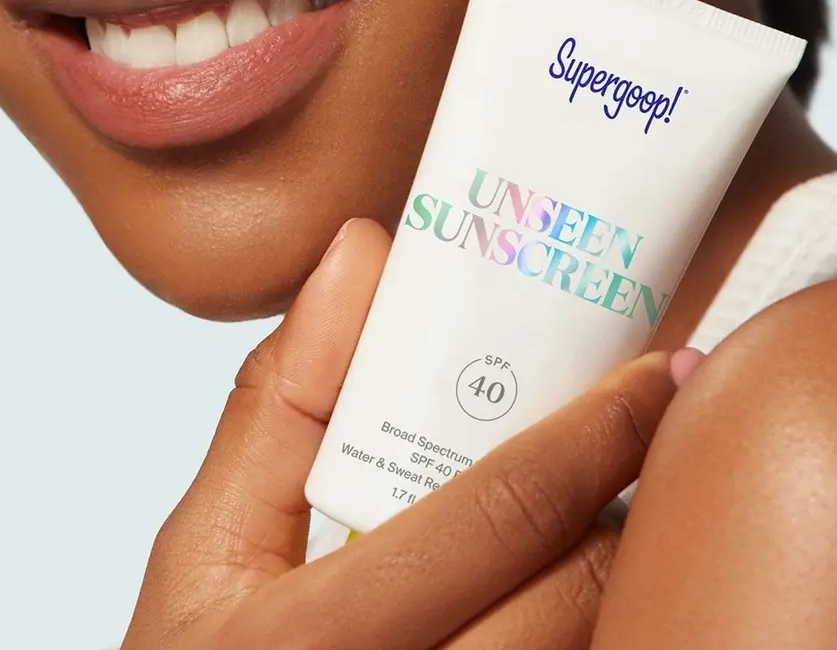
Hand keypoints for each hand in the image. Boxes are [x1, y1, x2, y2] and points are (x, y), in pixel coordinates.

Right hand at [123, 218, 681, 649]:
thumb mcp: (210, 547)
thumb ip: (279, 404)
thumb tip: (359, 254)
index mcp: (320, 636)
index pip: (504, 511)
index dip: (597, 431)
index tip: (656, 373)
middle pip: (580, 588)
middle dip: (623, 496)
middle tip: (645, 433)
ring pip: (594, 639)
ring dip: (615, 566)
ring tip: (603, 511)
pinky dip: (588, 621)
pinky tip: (567, 589)